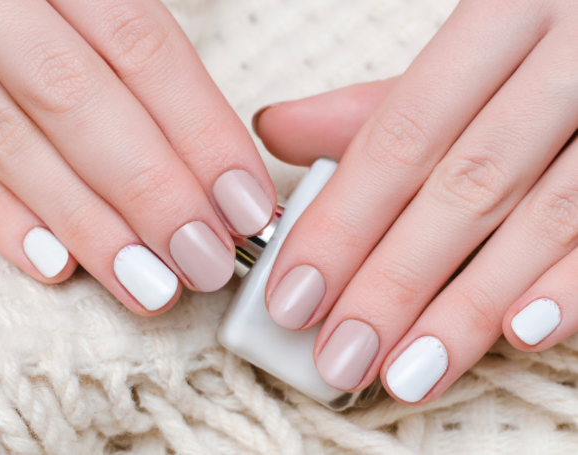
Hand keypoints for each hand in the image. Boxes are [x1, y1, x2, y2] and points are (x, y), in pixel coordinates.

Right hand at [0, 0, 275, 314]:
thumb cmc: (59, 2)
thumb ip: (147, 60)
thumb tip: (222, 166)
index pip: (144, 49)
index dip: (201, 133)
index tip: (247, 205)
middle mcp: (3, 4)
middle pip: (80, 100)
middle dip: (152, 192)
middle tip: (206, 261)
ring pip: (14, 141)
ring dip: (90, 225)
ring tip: (149, 285)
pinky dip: (5, 216)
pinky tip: (57, 265)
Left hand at [257, 0, 577, 403]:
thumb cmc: (536, 39)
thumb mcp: (461, 55)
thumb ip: (377, 103)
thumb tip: (276, 130)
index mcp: (503, 14)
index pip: (400, 136)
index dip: (341, 223)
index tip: (293, 297)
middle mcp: (569, 55)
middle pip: (464, 187)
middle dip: (394, 283)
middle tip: (340, 356)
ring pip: (541, 220)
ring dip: (466, 309)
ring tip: (406, 373)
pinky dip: (568, 286)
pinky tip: (518, 335)